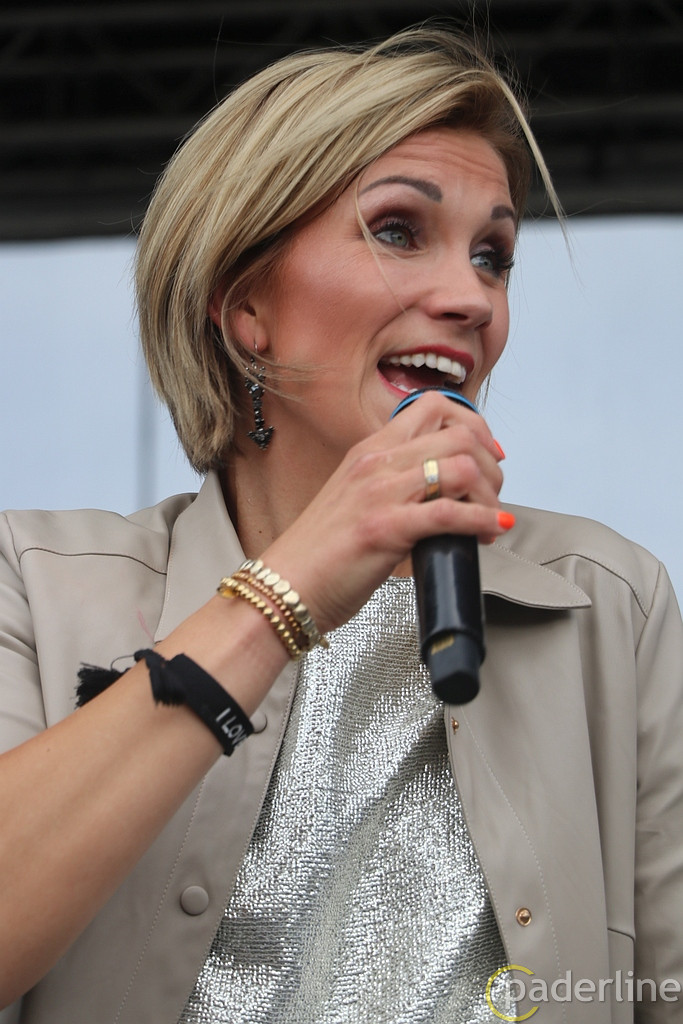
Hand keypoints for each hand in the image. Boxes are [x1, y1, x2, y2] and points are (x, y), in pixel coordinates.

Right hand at [260, 390, 509, 633]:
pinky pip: (450, 513)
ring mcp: (379, 494)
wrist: (286, 587)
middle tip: (493, 495)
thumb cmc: (321, 552)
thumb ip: (395, 484)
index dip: (473, 426)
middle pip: (459, 436)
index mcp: (369, 450)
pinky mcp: (385, 529)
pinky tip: (489, 532)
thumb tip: (444, 490)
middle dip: (490, 466)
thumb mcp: (358, 499)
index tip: (487, 455)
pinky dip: (482, 521)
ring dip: (490, 496)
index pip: (434, 406)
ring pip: (460, 468)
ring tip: (490, 519)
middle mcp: (376, 463)